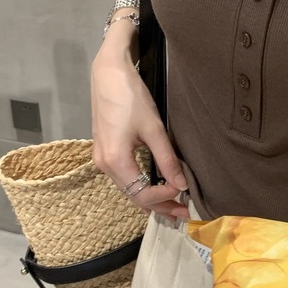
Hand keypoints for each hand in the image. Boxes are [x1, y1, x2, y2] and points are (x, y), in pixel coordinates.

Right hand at [91, 44, 189, 220]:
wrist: (108, 73)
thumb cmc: (130, 97)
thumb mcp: (153, 129)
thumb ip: (167, 159)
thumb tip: (181, 185)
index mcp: (115, 161)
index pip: (142, 193)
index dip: (165, 197)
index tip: (185, 192)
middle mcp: (104, 165)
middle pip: (134, 196)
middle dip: (159, 206)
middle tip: (184, 214)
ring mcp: (102, 159)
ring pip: (128, 189)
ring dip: (151, 198)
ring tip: (174, 205)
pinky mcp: (104, 151)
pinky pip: (124, 177)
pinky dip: (141, 186)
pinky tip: (155, 187)